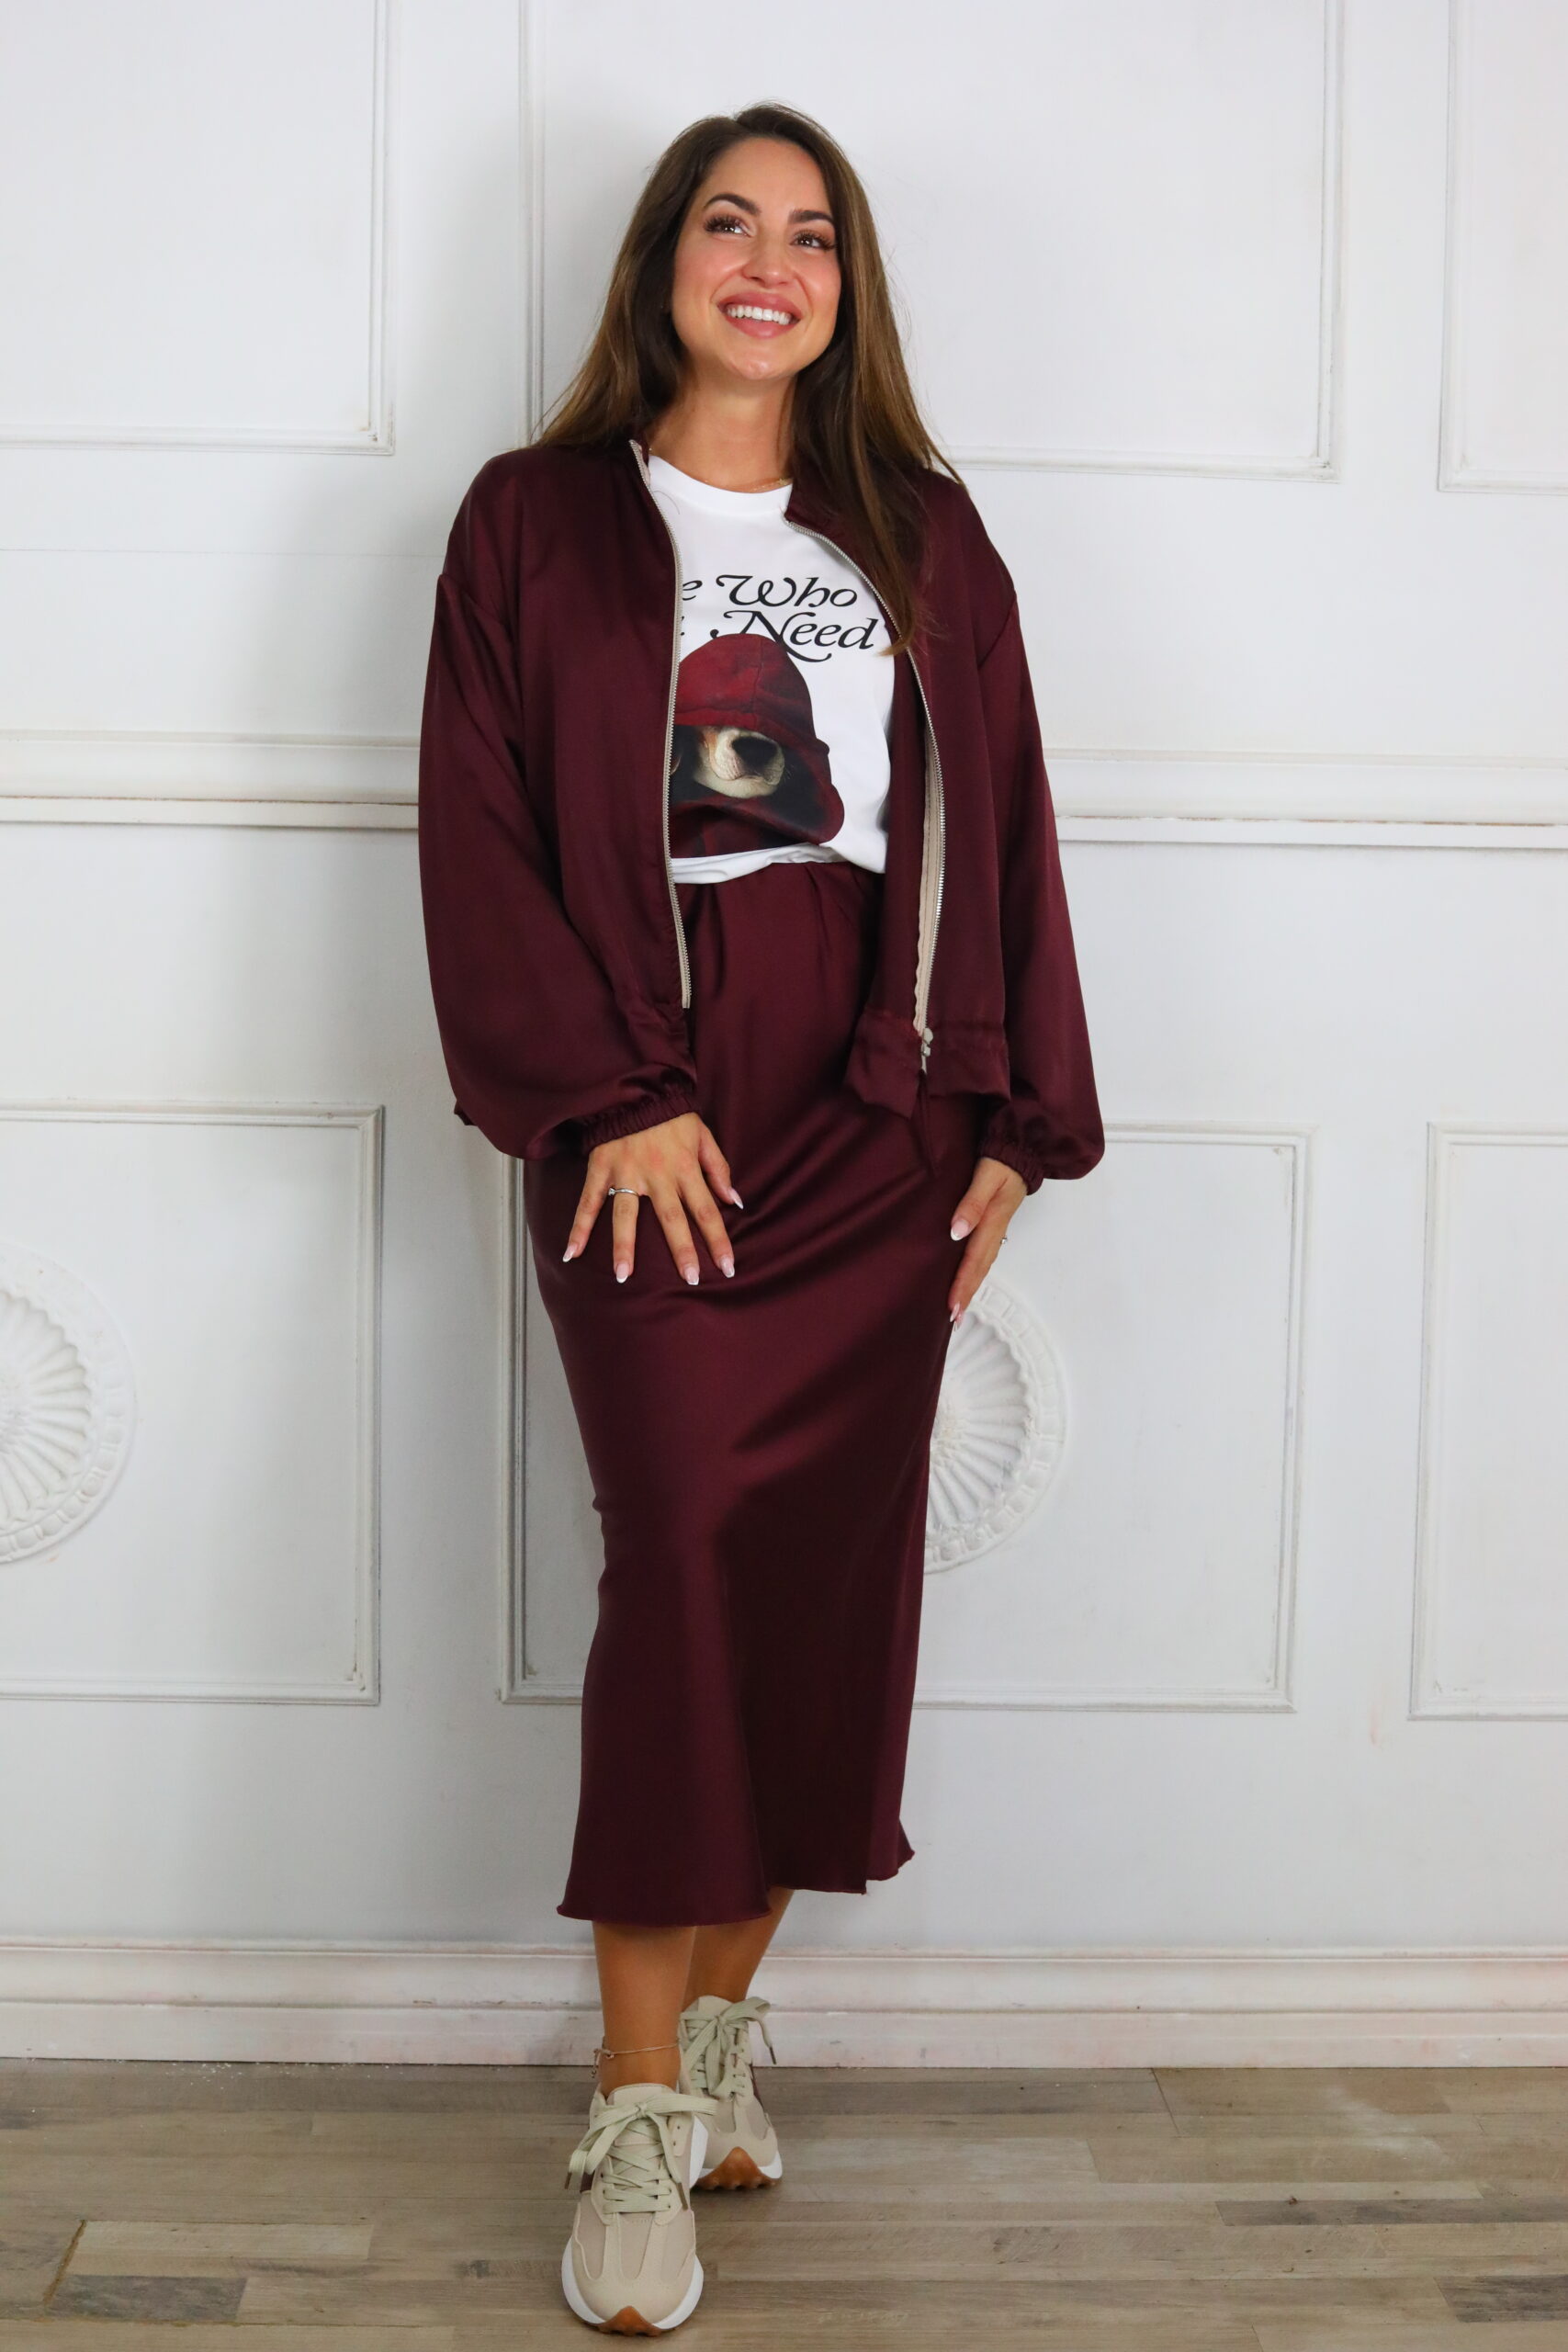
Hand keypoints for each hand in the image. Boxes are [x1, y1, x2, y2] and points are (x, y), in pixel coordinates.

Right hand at [563, 1111, 741, 1286]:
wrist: (634, 1088)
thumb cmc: (672, 1115)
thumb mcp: (704, 1135)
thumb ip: (718, 1168)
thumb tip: (735, 1201)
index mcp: (685, 1168)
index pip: (707, 1211)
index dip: (718, 1240)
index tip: (728, 1267)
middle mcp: (657, 1175)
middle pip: (672, 1219)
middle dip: (682, 1250)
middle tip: (690, 1279)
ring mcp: (626, 1173)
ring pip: (626, 1215)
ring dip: (624, 1246)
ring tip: (623, 1276)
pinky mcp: (601, 1169)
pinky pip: (589, 1202)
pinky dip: (578, 1227)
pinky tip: (571, 1253)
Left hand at [947, 1156, 1026, 1326]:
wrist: (1022, 1148)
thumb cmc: (1001, 1160)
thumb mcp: (986, 1176)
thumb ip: (972, 1203)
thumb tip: (956, 1232)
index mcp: (992, 1220)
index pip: (974, 1259)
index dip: (962, 1284)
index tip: (952, 1307)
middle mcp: (996, 1229)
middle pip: (980, 1268)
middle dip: (967, 1294)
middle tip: (954, 1319)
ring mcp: (998, 1227)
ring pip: (983, 1264)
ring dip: (972, 1285)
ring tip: (960, 1307)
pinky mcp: (995, 1223)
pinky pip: (984, 1253)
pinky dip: (976, 1270)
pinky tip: (968, 1277)